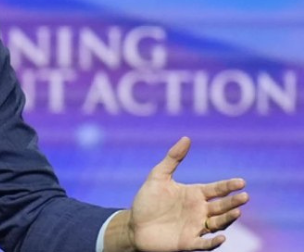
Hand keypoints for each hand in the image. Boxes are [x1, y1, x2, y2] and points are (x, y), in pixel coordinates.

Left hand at [127, 137, 248, 251]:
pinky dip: (213, 242)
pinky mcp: (188, 242)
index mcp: (195, 194)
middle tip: (244, 196)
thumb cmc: (147, 201)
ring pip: (218, 223)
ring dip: (228, 219)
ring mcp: (196, 227)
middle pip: (222, 206)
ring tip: (237, 212)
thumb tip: (186, 138)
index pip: (217, 189)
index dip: (229, 186)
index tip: (241, 182)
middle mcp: (200, 210)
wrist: (134, 224)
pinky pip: (204, 244)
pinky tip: (220, 237)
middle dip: (234, 202)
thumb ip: (172, 158)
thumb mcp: (158, 177)